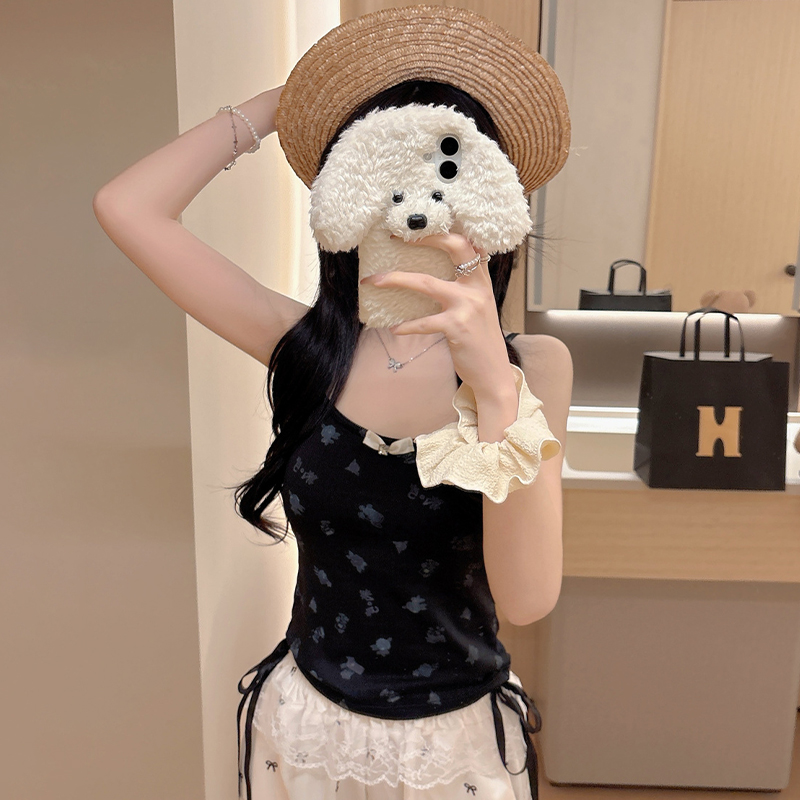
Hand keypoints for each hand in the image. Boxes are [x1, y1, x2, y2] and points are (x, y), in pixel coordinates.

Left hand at [360, 232, 515, 401]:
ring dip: (395, 280)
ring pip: (426, 283)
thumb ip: (462, 289)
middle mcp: (477, 288)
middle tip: (395, 238)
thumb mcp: (477, 308)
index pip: (467, 244)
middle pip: (453, 248)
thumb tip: (428, 278)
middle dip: (423, 239)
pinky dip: (406, 326)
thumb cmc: (479, 341)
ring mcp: (468, 306)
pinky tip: (394, 329)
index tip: (416, 229)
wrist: (493, 373)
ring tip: (373, 281)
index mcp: (481, 280)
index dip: (442, 232)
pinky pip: (424, 322)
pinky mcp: (457, 327)